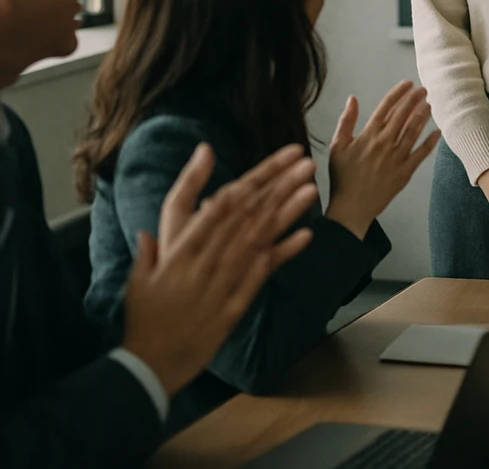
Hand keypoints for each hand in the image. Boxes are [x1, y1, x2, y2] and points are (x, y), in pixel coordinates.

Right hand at [123, 143, 318, 395]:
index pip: (222, 204)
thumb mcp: (139, 277)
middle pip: (246, 215)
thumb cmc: (143, 319)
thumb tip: (150, 226)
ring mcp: (219, 286)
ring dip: (286, 213)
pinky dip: (281, 255)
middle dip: (278, 185)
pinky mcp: (232, 310)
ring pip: (257, 240)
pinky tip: (305, 236)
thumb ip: (149, 247)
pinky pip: (260, 277)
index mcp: (181, 250)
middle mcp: (202, 263)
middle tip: (304, 162)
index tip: (277, 159)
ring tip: (310, 189)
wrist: (146, 368)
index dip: (252, 179)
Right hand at [326, 80, 440, 238]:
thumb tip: (353, 99)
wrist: (351, 208)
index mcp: (368, 135)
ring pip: (413, 131)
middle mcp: (385, 143)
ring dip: (423, 116)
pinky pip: (421, 154)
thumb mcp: (337, 146)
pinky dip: (430, 142)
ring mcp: (397, 158)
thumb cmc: (342, 177)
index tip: (407, 83)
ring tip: (430, 104)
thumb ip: (346, 121)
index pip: (386, 107)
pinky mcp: (405, 172)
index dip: (398, 93)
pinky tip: (437, 132)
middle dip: (414, 100)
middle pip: (403, 116)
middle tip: (424, 89)